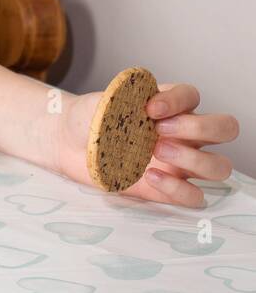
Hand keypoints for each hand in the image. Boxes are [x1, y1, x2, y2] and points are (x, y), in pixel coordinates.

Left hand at [56, 82, 238, 207]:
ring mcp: (179, 164)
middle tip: (160, 130)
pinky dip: (178, 190)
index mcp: (170, 107)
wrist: (66, 142)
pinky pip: (194, 197)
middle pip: (226, 128)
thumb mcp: (101, 101)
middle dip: (201, 127)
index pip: (193, 96)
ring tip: (157, 151)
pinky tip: (150, 176)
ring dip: (195, 159)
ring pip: (219, 166)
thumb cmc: (89, 119)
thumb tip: (144, 96)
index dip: (177, 100)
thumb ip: (124, 97)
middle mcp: (183, 134)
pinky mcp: (167, 190)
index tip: (149, 108)